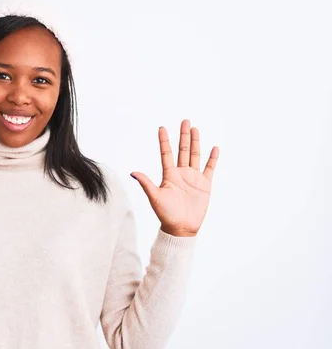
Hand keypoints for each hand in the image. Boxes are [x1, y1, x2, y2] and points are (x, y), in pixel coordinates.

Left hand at [130, 120, 218, 236]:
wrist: (181, 228)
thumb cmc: (165, 214)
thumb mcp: (155, 197)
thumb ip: (146, 183)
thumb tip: (132, 172)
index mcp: (169, 175)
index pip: (166, 153)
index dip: (164, 141)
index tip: (161, 127)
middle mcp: (181, 173)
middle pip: (182, 150)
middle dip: (183, 135)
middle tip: (185, 121)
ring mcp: (193, 178)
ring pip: (195, 155)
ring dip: (196, 142)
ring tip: (195, 128)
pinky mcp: (204, 185)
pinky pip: (209, 168)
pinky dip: (212, 158)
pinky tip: (214, 147)